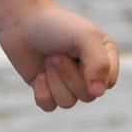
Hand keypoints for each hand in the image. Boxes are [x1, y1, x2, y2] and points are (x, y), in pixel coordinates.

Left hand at [0, 0, 119, 111]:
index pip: (108, 83)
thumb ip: (99, 63)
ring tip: (48, 59)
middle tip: (56, 54)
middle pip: (87, 96)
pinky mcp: (48, 91)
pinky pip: (49, 106)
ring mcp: (68, 84)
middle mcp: (89, 74)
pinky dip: (42, 92)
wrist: (22, 24)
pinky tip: (38, 76)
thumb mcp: (85, 37)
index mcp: (105, 59)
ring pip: (68, 102)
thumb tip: (97, 93)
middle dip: (68, 74)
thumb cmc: (57, 26)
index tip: (79, 50)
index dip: (92, 72)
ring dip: (54, 80)